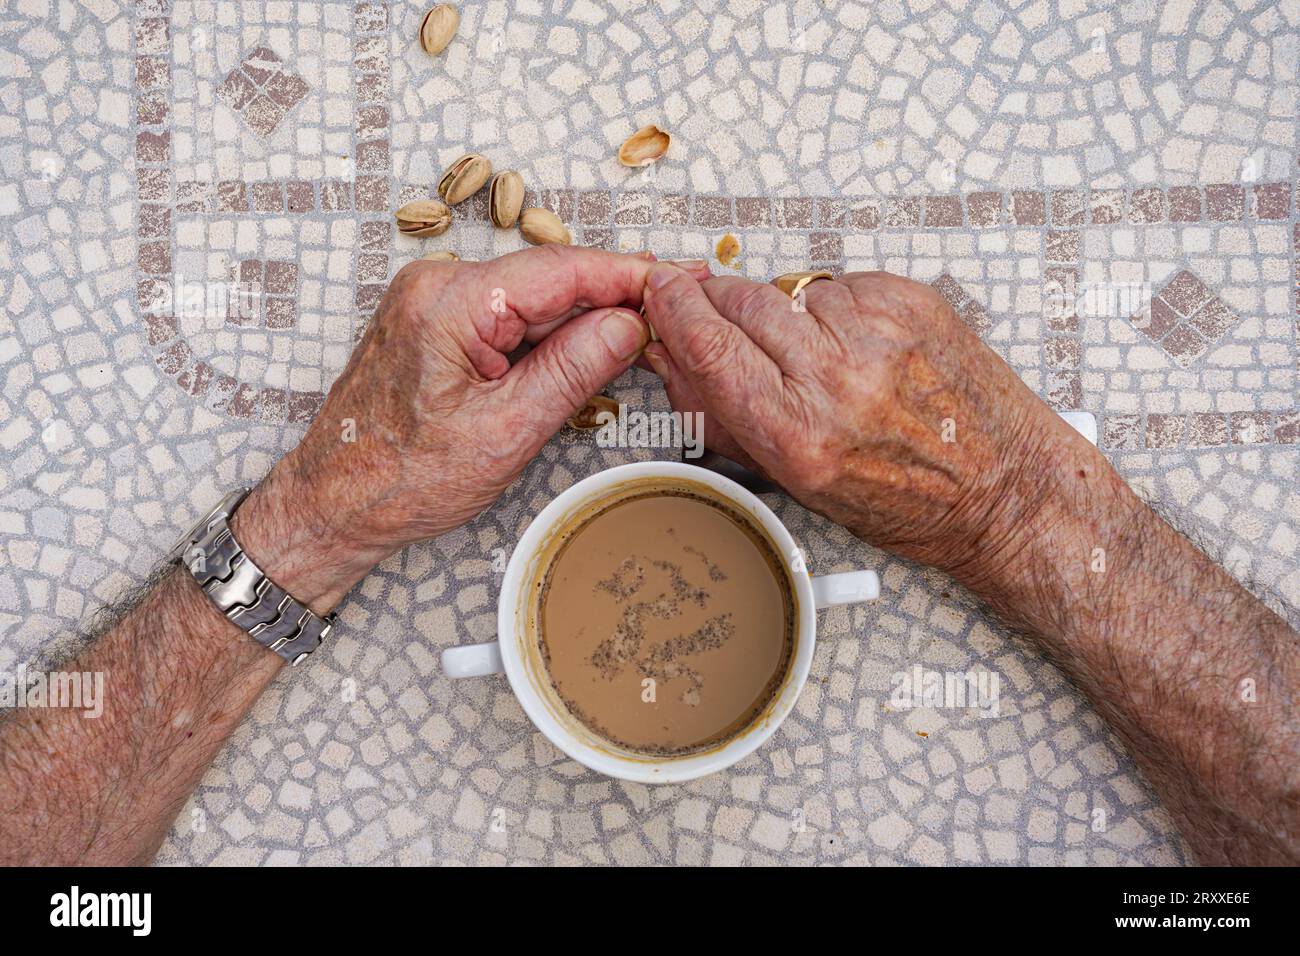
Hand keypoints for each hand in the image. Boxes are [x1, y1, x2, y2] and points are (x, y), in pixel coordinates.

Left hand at [232, 247, 709, 611]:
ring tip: (641, 349)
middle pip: (551, 281)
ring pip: (533, 302)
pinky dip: (549, 340)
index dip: (630, 276)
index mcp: (451, 300)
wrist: (333, 504)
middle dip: (613, 303)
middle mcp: (437, 285)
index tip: (680, 283)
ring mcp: (434, 302)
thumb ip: (574, 369)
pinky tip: (585, 361)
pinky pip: (508, 319)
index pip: (564, 270)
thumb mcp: (507, 430)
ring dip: (583, 326)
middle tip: (673, 324)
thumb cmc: (401, 478)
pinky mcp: (437, 325)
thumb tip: (629, 324)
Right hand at [639, 264, 1098, 587]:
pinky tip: (858, 347)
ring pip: (790, 291)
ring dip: (787, 315)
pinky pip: (840, 286)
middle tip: (726, 321)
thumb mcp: (795, 482)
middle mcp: (839, 379)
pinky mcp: (911, 301)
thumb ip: (719, 414)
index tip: (660, 290)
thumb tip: (669, 358)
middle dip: (722, 305)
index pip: (709, 345)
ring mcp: (879, 332)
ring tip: (822, 360)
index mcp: (800, 435)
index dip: (674, 310)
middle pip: (742, 301)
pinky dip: (835, 310)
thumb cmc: (908, 501)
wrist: (1004, 489)